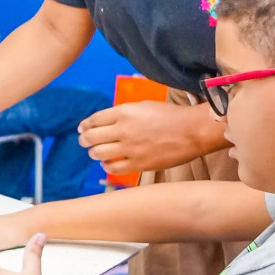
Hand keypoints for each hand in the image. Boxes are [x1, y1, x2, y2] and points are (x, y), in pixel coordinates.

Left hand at [76, 100, 219, 175]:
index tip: (82, 129)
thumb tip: (107, 121)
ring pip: (97, 154)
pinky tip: (109, 163)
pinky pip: (113, 168)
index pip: (93, 120)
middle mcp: (123, 130)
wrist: (192, 131)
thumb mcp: (143, 106)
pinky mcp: (139, 164)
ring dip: (94, 153)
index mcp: (123, 112)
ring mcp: (130, 148)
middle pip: (90, 138)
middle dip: (85, 140)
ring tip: (97, 152)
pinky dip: (106, 166)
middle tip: (86, 142)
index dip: (84, 126)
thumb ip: (123, 113)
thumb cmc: (170, 116)